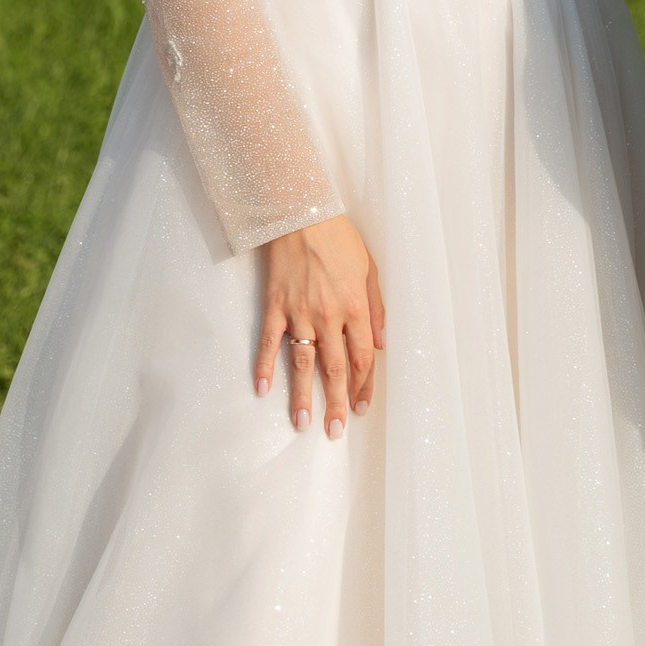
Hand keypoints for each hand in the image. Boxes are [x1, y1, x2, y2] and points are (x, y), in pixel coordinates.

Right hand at [255, 214, 385, 437]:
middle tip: (335, 431)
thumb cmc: (340, 239)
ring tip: (303, 423)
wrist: (302, 214)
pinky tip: (262, 389)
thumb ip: (376, 308)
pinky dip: (264, 366)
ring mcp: (299, 313)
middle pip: (334, 367)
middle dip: (337, 402)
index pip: (362, 357)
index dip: (362, 385)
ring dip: (302, 395)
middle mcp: (328, 316)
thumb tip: (382, 344)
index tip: (360, 408)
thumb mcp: (370, 269)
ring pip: (302, 362)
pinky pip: (268, 342)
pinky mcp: (275, 306)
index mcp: (355, 307)